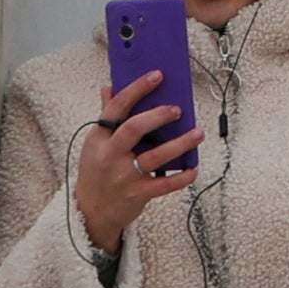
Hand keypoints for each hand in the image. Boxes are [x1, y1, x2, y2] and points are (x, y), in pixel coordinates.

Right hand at [72, 70, 191, 260]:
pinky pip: (165, 184)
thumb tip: (108, 87)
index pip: (116, 107)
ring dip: (180, 144)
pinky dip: (182, 177)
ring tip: (197, 134)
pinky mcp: (137, 194)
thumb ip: (106, 116)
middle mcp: (110, 155)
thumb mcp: (95, 144)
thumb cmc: (97, 171)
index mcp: (99, 138)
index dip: (136, 89)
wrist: (91, 211)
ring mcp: (124, 176)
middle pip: (134, 129)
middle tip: (178, 109)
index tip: (156, 76)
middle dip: (158, 116)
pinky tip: (193, 168)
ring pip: (155, 157)